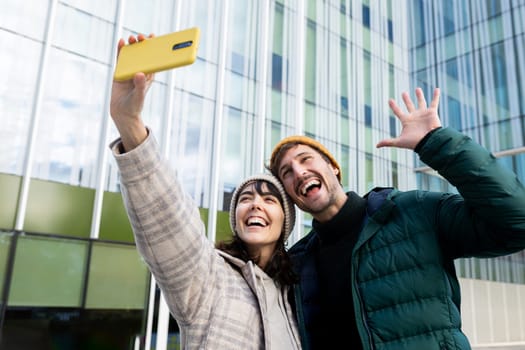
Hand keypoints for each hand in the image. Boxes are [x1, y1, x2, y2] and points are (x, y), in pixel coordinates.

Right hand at [109, 34, 154, 150]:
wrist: (122, 112)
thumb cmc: (134, 105)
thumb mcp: (139, 96)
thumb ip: (140, 85)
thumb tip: (140, 73)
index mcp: (149, 76)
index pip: (153, 59)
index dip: (155, 48)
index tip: (154, 38)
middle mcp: (140, 71)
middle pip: (142, 54)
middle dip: (142, 44)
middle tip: (141, 37)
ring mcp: (130, 70)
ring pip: (132, 54)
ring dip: (132, 46)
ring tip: (132, 38)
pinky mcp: (120, 72)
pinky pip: (121, 58)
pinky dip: (121, 50)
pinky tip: (121, 42)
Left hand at [376, 87, 441, 149]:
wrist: (428, 142)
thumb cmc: (414, 142)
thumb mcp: (399, 141)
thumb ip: (388, 142)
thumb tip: (376, 146)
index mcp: (406, 121)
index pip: (398, 111)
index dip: (394, 106)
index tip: (390, 100)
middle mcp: (415, 117)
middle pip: (409, 106)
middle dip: (406, 100)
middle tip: (404, 93)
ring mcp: (423, 114)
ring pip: (421, 102)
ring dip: (419, 96)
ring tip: (417, 89)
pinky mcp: (432, 113)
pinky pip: (434, 102)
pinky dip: (436, 96)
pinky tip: (437, 89)